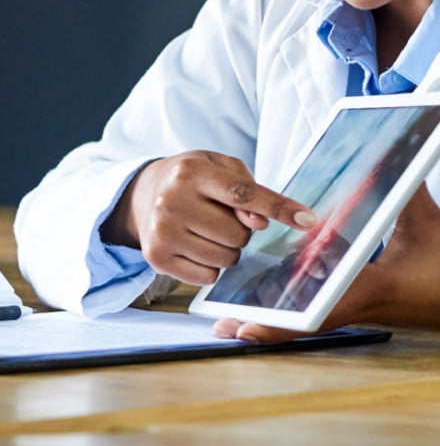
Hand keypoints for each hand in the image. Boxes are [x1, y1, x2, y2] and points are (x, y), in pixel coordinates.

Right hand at [101, 151, 315, 286]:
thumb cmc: (189, 181)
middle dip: (241, 231)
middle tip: (221, 218)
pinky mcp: (156, 258)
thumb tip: (261, 223)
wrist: (139, 196)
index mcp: (191, 173)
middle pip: (238, 234)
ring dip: (226, 250)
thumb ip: (247, 189)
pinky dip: (210, 267)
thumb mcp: (219, 169)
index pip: (242, 194)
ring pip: (225, 258)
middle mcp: (171, 202)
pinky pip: (207, 276)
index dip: (278, 208)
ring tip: (205, 232)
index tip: (306, 220)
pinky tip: (194, 247)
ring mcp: (162, 233)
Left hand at [219, 187, 439, 342]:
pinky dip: (295, 306)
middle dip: (263, 322)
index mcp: (369, 288)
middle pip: (299, 320)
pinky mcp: (362, 303)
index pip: (317, 312)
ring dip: (273, 316)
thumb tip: (395, 160)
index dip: (279, 323)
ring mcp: (358, 307)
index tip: (241, 328)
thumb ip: (406, 194)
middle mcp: (357, 303)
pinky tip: (266, 300)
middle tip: (223, 326)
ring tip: (230, 319)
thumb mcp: (428, 226)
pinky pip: (321, 307)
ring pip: (306, 316)